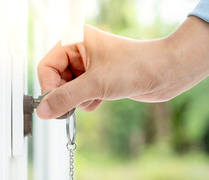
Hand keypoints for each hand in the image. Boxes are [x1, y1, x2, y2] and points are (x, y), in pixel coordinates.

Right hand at [36, 16, 208, 118]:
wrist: (165, 73)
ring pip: (69, 89)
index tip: (55, 105)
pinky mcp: (99, 78)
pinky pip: (81, 94)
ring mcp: (90, 65)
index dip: (49, 87)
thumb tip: (42, 111)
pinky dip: (88, 101)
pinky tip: (102, 99)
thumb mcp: (96, 85)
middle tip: (79, 103)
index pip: (46, 67)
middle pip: (56, 79)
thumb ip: (65, 98)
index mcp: (74, 39)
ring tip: (97, 97)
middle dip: (67, 94)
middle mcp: (79, 50)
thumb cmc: (135, 66)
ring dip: (79, 99)